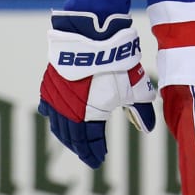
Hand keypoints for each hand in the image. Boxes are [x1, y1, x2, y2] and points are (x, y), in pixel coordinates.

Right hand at [38, 12, 156, 168]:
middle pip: (72, 136)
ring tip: (73, 140)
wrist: (92, 36)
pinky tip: (53, 117)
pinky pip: (47, 105)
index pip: (90, 141)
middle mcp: (68, 111)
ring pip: (57, 123)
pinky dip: (52, 115)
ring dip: (65, 134)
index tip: (99, 158)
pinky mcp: (50, 82)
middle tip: (86, 153)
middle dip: (80, 146)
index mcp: (89, 116)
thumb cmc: (116, 64)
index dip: (94, 151)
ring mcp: (56, 97)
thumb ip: (142, 110)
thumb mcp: (135, 89)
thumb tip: (147, 129)